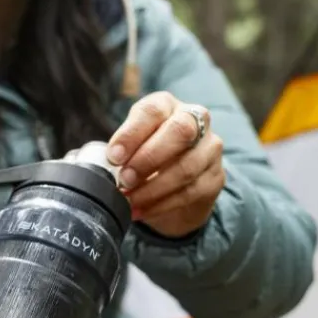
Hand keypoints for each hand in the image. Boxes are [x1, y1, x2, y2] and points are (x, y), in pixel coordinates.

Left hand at [108, 91, 224, 237]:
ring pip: (186, 166)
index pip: (153, 110)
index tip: (113, 157)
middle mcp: (195, 120)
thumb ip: (120, 152)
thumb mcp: (131, 147)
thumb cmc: (146, 158)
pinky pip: (190, 192)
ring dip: (153, 188)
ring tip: (129, 200)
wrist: (175, 186)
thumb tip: (102, 166)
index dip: (132, 133)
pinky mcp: (215, 177)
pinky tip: (140, 211)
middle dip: (148, 158)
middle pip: (180, 131)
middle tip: (124, 180)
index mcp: (167, 105)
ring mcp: (210, 148)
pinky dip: (161, 204)